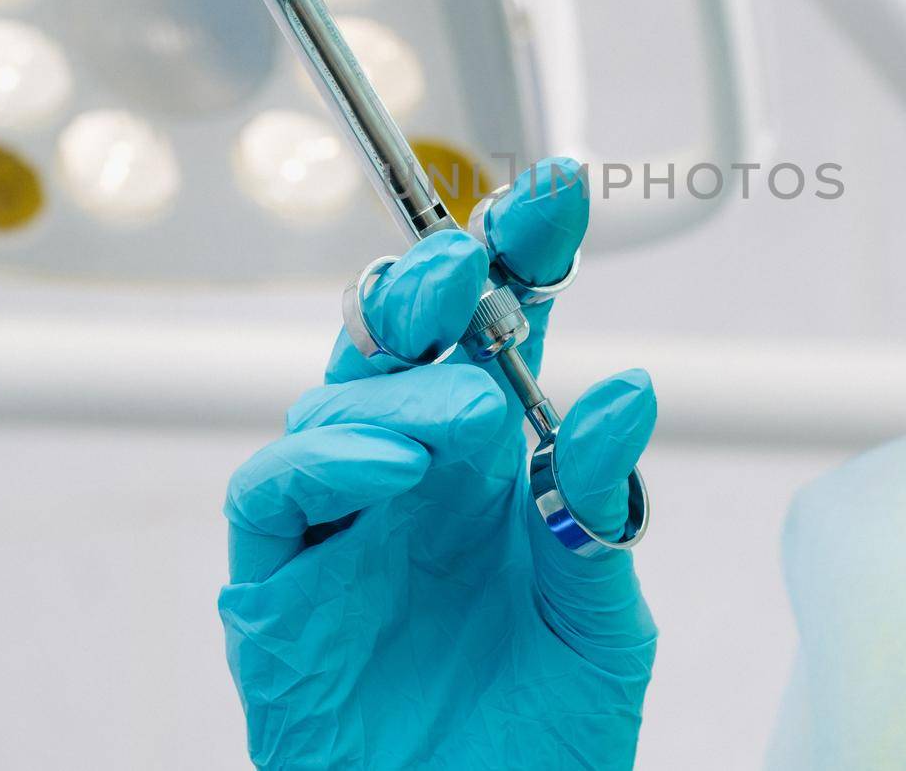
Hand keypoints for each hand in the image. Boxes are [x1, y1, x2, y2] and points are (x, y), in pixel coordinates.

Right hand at [218, 158, 657, 770]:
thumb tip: (627, 388)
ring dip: (403, 388)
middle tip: (476, 260)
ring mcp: (343, 517)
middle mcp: (414, 469)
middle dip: (437, 279)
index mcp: (495, 461)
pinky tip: (395, 467)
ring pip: (339, 396)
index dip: (521, 251)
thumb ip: (601, 504)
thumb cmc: (542, 732)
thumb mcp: (600, 614)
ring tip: (470, 418)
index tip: (560, 189)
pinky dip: (330, 459)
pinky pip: (277, 488)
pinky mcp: (278, 577)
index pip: (500, 329)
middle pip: (404, 336)